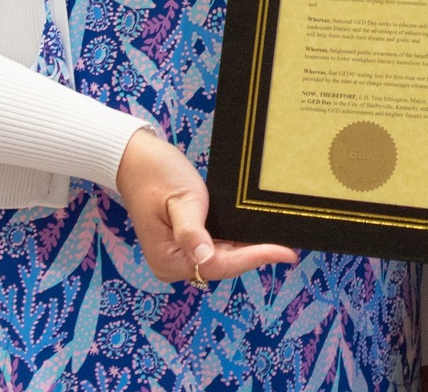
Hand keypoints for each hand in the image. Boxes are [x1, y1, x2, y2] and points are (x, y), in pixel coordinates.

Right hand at [115, 128, 296, 284]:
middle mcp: (173, 265)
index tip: (284, 253)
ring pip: (222, 258)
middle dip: (254, 256)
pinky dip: (236, 242)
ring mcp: (179, 255)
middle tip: (289, 248)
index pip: (219, 266)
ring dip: (248, 250)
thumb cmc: (158, 176)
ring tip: (279, 242)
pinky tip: (256, 233)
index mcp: (168, 261)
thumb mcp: (181, 201)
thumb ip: (192, 231)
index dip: (254, 259)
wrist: (138, 161)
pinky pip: (216, 247)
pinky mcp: (185, 242)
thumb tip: (205, 258)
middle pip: (223, 265)